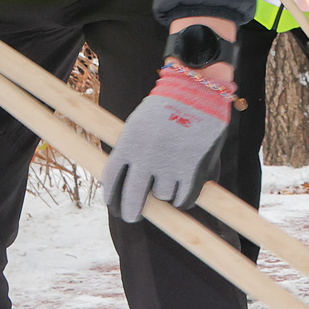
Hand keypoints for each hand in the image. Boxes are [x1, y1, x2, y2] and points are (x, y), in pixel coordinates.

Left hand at [103, 64, 233, 223]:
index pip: (112, 181)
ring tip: (170, 178)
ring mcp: (170, 165)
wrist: (197, 91)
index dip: (111, 198)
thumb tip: (124, 184)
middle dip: (130, 213)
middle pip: (133, 200)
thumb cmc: (167, 108)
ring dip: (164, 193)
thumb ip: (130, 153)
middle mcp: (146, 158)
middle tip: (132, 216)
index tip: (114, 206)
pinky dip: (181, 199)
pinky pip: (183, 199)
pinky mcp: (192, 170)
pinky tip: (181, 192)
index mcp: (128, 144)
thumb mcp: (138, 125)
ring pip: (162, 197)